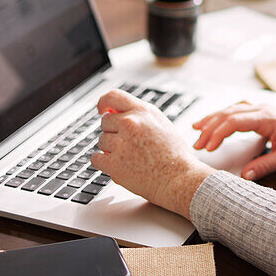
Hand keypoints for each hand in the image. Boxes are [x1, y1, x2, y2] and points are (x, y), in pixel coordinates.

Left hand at [91, 89, 213, 217]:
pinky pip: (96, 158)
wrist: (179, 179)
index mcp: (143, 112)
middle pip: (105, 122)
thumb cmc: (174, 154)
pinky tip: (119, 165)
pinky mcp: (114, 164)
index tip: (102, 109)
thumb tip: (114, 111)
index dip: (104, 103)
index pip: (113, 96)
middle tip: (129, 143)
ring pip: (101, 141)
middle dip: (113, 132)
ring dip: (110, 149)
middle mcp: (131, 124)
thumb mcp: (161, 123)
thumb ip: (139, 115)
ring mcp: (121, 144)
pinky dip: (104, 163)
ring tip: (131, 156)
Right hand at [192, 103, 275, 180]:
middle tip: (196, 144)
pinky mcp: (262, 113)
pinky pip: (238, 110)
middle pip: (229, 113)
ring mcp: (262, 109)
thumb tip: (244, 176)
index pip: (235, 121)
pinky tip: (215, 121)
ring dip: (214, 119)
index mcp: (267, 118)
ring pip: (231, 109)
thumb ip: (266, 165)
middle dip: (210, 127)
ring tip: (197, 130)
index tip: (207, 147)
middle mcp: (262, 109)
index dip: (218, 133)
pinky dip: (223, 116)